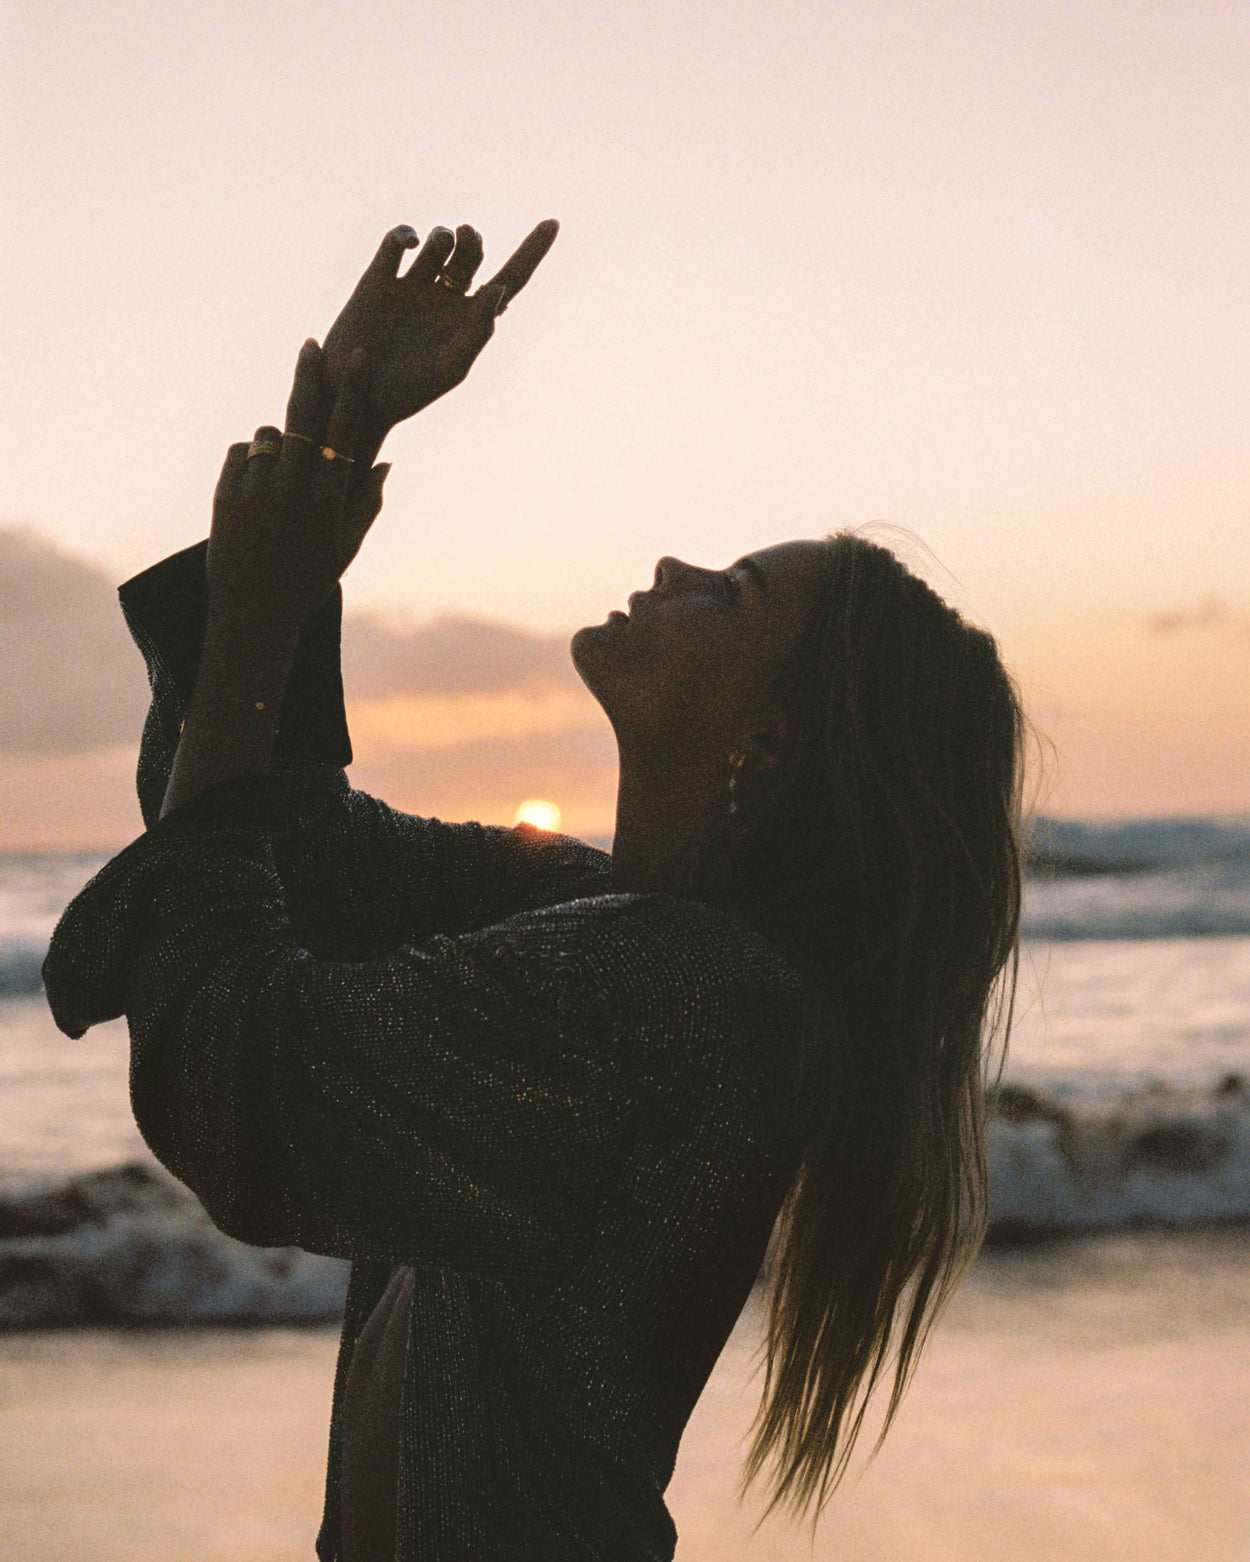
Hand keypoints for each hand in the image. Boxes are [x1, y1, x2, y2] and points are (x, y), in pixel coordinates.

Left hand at [206, 340, 384, 631]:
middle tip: (311, 345)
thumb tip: (384, 463)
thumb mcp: (346, 547)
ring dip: (275, 446)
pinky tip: (254, 495)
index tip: (358, 360)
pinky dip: (249, 463)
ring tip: (277, 486)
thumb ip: (366, 502)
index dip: (352, 390)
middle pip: (301, 412)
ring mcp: (257, 485)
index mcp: (328, 496)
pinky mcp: (226, 490)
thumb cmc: (307, 581)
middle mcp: (293, 484)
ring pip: (267, 436)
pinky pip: (241, 454)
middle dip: (309, 374)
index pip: (344, 429)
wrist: (253, 613)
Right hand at [319, 218, 558, 442]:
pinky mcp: (378, 280)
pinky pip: (395, 243)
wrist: (353, 395)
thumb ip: (478, 330)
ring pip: (437, 243)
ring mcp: (411, 287)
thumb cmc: (407, 392)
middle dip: (472, 242)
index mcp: (468, 320)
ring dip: (445, 237)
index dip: (531, 253)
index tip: (553, 223)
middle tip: (468, 237)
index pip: (508, 281)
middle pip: (471, 255)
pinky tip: (409, 241)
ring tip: (442, 242)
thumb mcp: (450, 367)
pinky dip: (404, 235)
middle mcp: (443, 299)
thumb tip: (500, 289)